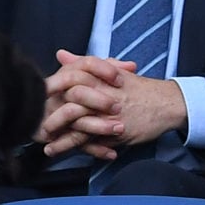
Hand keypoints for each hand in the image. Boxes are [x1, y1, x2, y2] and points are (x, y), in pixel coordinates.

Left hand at [39, 50, 185, 159]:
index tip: (36, 96)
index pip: (69, 81)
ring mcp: (110, 115)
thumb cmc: (141, 89)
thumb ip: (86, 64)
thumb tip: (61, 54)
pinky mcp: (116, 132)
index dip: (49, 89)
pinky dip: (71, 146)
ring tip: (42, 141)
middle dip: (51, 115)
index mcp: (102, 79)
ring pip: (76, 125)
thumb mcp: (114, 72)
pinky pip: (89, 141)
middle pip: (69, 104)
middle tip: (35, 122)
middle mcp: (105, 96)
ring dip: (57, 135)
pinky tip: (56, 150)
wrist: (168, 104)